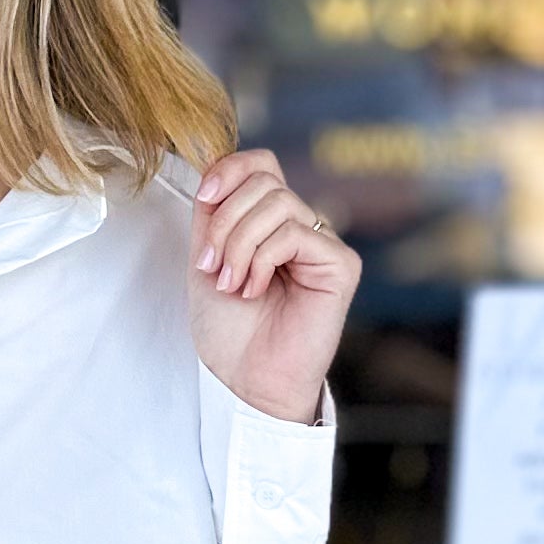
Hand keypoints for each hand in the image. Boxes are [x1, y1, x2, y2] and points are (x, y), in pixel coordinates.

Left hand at [189, 147, 354, 424]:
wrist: (244, 379)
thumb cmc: (229, 329)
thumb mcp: (206, 258)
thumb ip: (213, 213)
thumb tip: (213, 169)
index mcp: (270, 222)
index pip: (260, 165)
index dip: (230, 171)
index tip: (203, 199)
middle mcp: (301, 226)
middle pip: (265, 181)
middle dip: (225, 221)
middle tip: (211, 267)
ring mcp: (323, 243)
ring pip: (278, 203)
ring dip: (239, 244)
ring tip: (230, 284)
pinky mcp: (341, 264)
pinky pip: (294, 233)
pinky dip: (262, 259)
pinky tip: (254, 290)